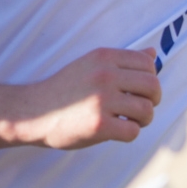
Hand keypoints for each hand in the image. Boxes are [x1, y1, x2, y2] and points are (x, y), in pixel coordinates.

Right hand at [6, 48, 162, 149]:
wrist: (34, 111)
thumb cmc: (65, 89)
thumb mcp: (90, 64)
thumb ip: (122, 60)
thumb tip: (152, 53)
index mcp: (104, 57)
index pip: (148, 63)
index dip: (150, 78)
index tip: (139, 90)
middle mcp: (105, 75)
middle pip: (153, 86)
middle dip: (153, 100)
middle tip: (140, 108)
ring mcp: (102, 100)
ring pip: (147, 110)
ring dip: (143, 119)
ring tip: (129, 120)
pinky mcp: (99, 125)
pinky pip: (132, 131)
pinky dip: (129, 133)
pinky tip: (117, 130)